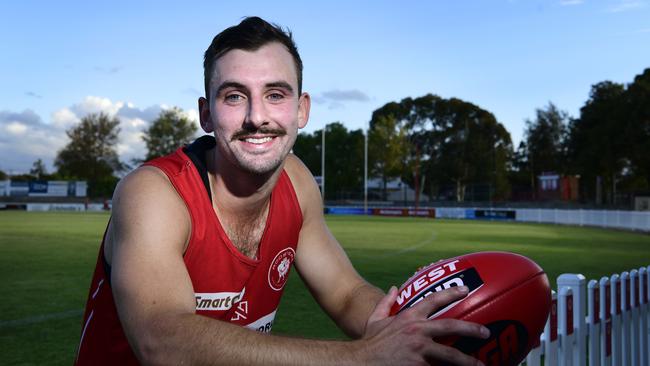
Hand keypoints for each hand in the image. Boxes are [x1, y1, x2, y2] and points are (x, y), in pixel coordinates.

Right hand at [358, 286, 488, 365]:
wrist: (361, 361)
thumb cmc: (369, 343)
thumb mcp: (375, 320)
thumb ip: (385, 303)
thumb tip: (393, 288)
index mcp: (409, 317)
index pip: (433, 300)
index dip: (451, 293)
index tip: (465, 290)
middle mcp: (417, 331)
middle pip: (451, 325)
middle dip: (471, 328)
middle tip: (485, 332)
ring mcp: (419, 350)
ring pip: (450, 354)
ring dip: (468, 359)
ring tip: (481, 364)